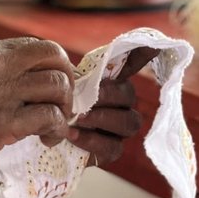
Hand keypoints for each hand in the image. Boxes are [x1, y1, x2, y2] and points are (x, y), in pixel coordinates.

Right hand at [0, 37, 75, 186]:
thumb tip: (11, 83)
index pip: (33, 45)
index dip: (52, 65)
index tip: (51, 85)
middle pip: (54, 56)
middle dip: (67, 79)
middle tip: (63, 102)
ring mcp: (0, 93)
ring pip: (58, 86)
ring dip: (65, 107)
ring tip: (55, 126)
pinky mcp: (4, 125)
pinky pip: (50, 118)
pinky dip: (57, 129)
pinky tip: (48, 140)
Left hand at [66, 45, 153, 167]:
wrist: (46, 135)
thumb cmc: (56, 105)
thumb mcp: (61, 87)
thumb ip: (76, 76)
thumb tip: (80, 68)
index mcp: (112, 82)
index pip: (133, 64)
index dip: (143, 55)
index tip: (152, 46)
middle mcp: (122, 104)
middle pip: (128, 96)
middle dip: (107, 96)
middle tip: (85, 99)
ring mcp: (120, 129)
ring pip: (128, 122)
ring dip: (102, 118)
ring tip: (78, 119)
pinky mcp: (112, 150)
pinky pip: (113, 147)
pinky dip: (91, 140)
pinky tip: (72, 135)